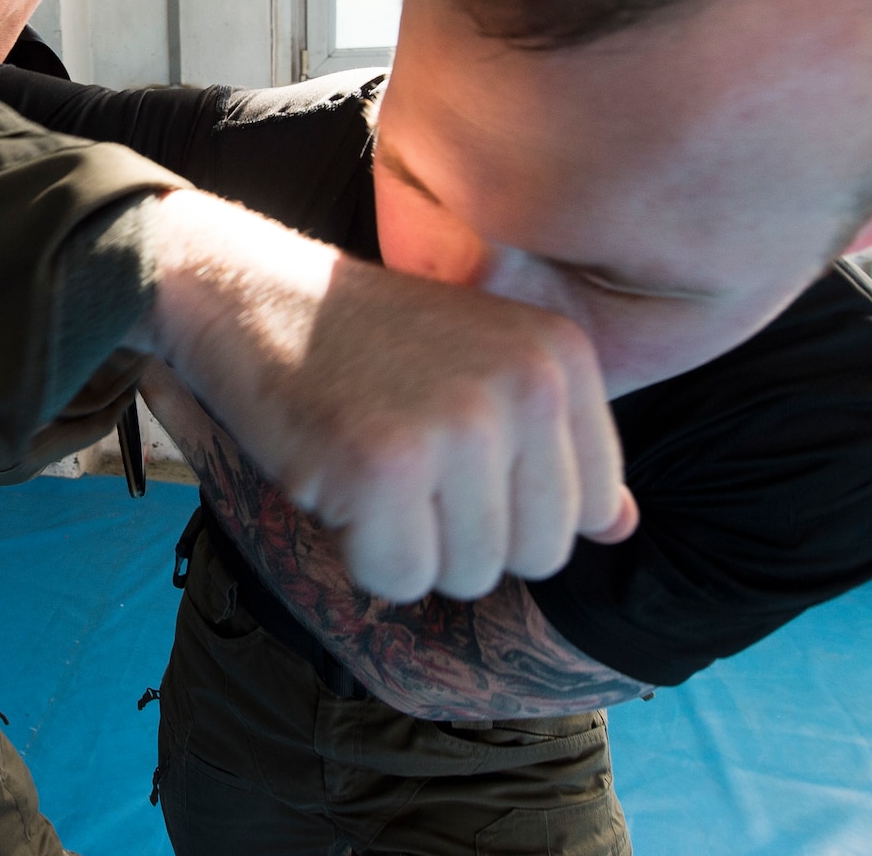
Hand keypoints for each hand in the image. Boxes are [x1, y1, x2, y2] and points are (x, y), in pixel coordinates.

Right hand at [130, 190, 633, 602]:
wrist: (249, 292)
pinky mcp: (384, 467)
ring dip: (409, 545)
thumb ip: (556, 446)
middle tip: (404, 467)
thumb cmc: (367, 341)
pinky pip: (400, 579)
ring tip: (368, 469)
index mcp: (562, 355)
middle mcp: (525, 385)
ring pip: (472, 576)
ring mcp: (457, 424)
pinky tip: (335, 483)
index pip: (592, 512)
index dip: (514, 507)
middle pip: (538, 556)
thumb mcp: (484, 366)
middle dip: (466, 538)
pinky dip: (359, 554)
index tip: (453, 454)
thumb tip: (622, 529)